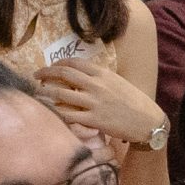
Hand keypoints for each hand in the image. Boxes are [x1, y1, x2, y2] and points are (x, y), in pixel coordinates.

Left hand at [38, 57, 165, 146]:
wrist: (148, 121)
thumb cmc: (134, 102)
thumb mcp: (118, 82)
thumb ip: (99, 78)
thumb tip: (81, 76)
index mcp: (103, 74)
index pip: (74, 63)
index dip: (57, 63)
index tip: (50, 67)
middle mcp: (96, 85)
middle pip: (64, 74)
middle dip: (45, 73)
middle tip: (36, 76)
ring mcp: (94, 103)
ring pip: (61, 94)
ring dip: (46, 92)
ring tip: (38, 93)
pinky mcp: (94, 120)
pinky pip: (69, 115)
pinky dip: (56, 112)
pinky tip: (49, 111)